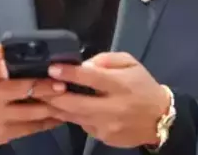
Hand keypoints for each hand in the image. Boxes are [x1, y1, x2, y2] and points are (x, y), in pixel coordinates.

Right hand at [0, 43, 66, 146]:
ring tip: (68, 99)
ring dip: (51, 105)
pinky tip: (60, 115)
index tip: (1, 50)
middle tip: (62, 84)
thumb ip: (7, 62)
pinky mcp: (3, 132)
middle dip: (43, 86)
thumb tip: (38, 52)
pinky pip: (31, 128)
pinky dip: (48, 121)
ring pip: (30, 111)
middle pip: (19, 88)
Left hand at [45, 52, 169, 148]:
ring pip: (73, 117)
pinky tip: (67, 108)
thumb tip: (82, 65)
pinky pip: (82, 125)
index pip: (90, 78)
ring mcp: (107, 126)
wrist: (159, 119)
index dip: (69, 73)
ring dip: (57, 107)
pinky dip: (73, 116)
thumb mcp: (130, 63)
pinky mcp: (104, 137)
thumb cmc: (142, 86)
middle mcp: (112, 107)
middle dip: (53, 95)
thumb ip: (105, 60)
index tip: (52, 69)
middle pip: (75, 103)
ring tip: (44, 97)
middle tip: (38, 86)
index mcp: (120, 85)